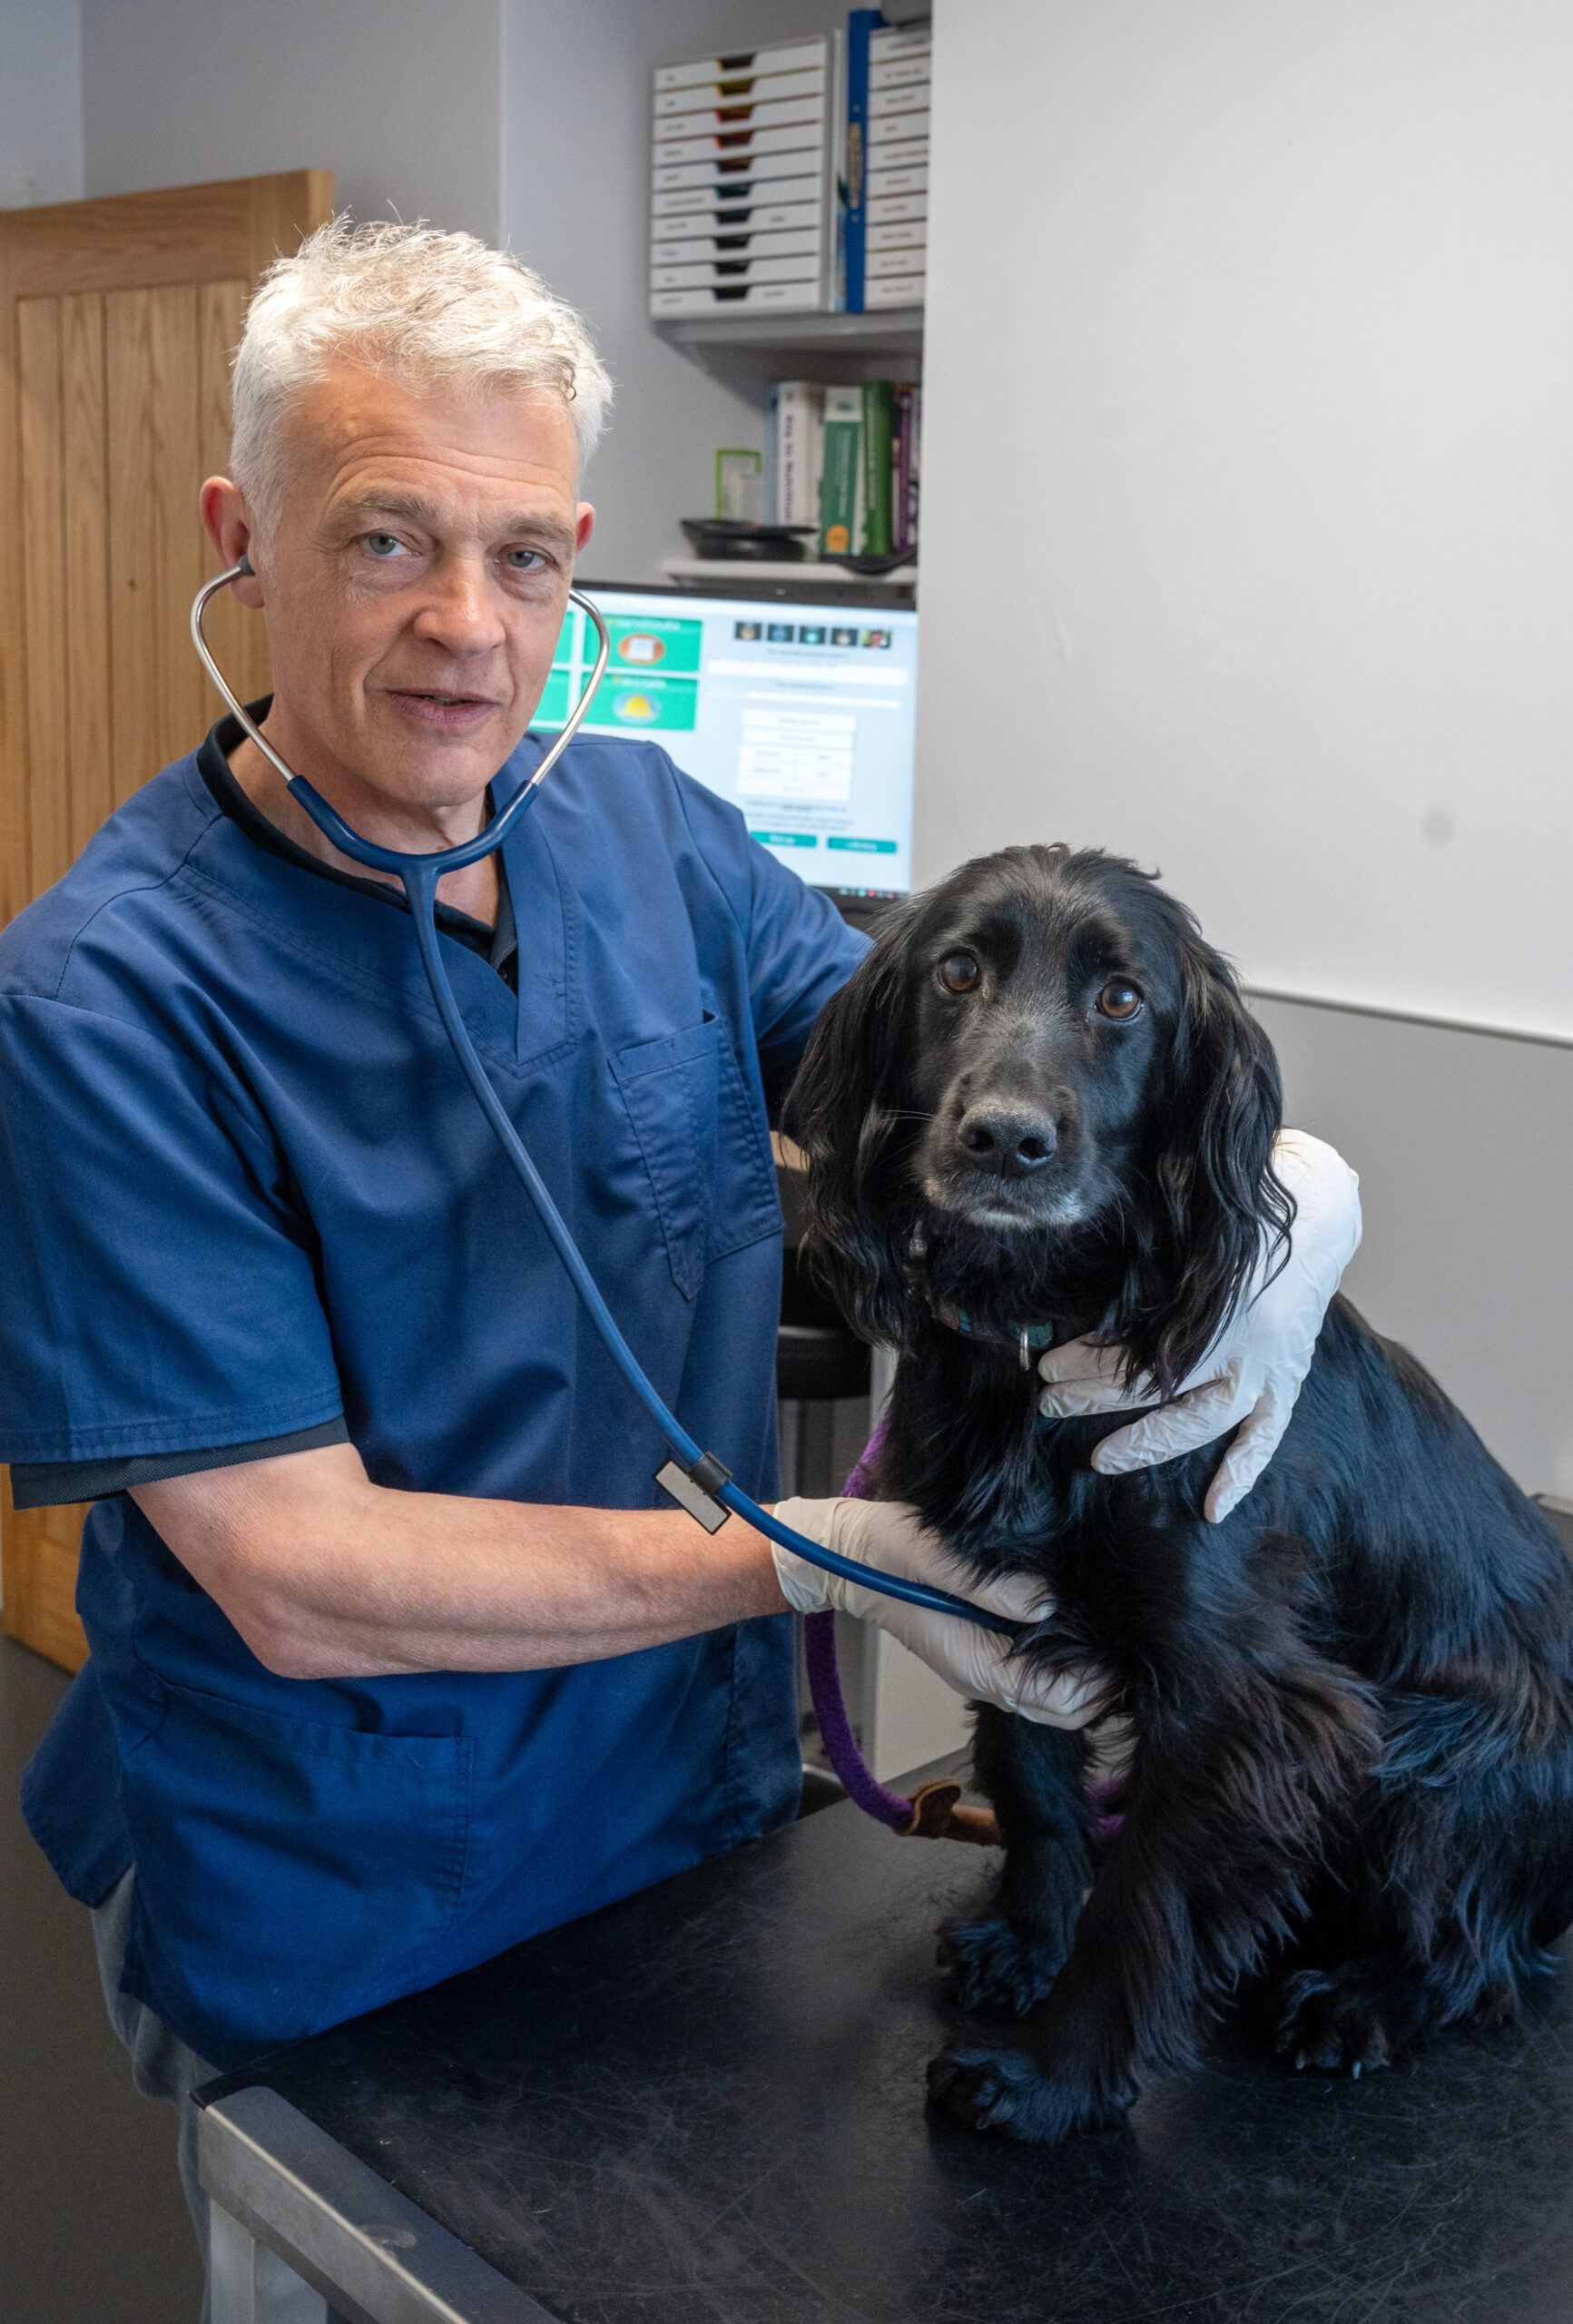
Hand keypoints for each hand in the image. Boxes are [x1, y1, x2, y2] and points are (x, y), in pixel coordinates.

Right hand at [771, 1496, 1104, 1727]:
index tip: (1126, 1650)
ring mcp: (984, 1663)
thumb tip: (1049, 1606)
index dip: (1098, 1686)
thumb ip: (990, 1587)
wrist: (846, 1553)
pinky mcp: (984, 1644)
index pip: (1055, 1701)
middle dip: (1103, 1688)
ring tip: (1116, 1636)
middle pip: (1063, 1710)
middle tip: (1134, 1644)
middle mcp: (983, 1675)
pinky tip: (1083, 1626)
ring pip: (1054, 1696)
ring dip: (1088, 1677)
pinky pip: (1038, 1673)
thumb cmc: (883, 1554)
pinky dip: (1068, 1662)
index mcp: (973, 1665)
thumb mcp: (934, 1559)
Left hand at [1036, 1130, 1360, 1522]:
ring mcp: (1271, 1365)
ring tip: (1099, 1460)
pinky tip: (1213, 1509)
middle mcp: (1245, 1340)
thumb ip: (1148, 1243)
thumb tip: (1082, 1263)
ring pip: (1204, 1422)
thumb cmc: (1242, 1199)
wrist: (1320, 1206)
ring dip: (1149, 1444)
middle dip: (1097, 1399)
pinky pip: (1266, 1436)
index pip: (1139, 1347)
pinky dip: (1243, 1473)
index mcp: (1217, 1295)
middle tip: (1049, 1403)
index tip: (1046, 1363)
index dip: (1088, 1362)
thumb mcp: (1191, 1211)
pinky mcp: (1289, 1378)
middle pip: (1160, 1388)